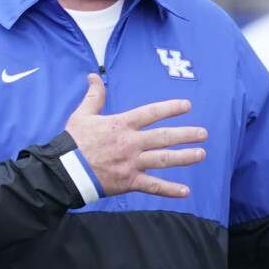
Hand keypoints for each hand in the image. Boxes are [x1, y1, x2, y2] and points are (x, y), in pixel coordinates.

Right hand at [64, 73, 207, 197]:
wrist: (64, 171)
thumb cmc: (73, 142)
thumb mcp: (83, 115)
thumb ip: (94, 96)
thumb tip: (93, 76)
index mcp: (122, 125)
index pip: (151, 113)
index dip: (170, 108)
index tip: (187, 106)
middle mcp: (131, 143)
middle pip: (164, 137)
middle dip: (186, 134)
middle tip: (203, 133)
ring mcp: (132, 163)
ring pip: (164, 159)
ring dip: (185, 157)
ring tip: (201, 154)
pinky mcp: (129, 182)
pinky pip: (153, 186)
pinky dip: (170, 190)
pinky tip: (186, 191)